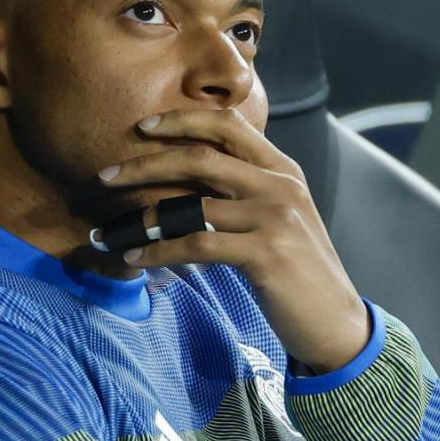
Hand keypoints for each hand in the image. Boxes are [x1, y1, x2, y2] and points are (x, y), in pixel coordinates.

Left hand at [98, 108, 370, 372]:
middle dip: (145, 164)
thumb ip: (242, 191)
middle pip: (201, 157)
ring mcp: (275, 217)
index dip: (181, 119)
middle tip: (105, 175)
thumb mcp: (277, 218)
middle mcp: (280, 185)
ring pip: (192, 204)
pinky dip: (158, 251)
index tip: (142, 126)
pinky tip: (135, 258)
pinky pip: (197, 245)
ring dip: (141, 217)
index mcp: (282, 168)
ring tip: (109, 230)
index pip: (228, 124)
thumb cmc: (296, 271)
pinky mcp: (266, 253)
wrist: (335, 322)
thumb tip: (184, 179)